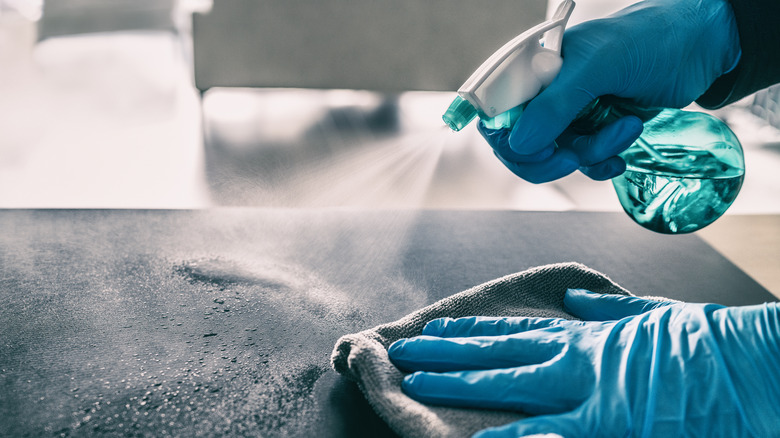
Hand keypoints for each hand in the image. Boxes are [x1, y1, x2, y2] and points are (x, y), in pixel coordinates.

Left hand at [388, 289, 779, 436]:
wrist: (749, 364)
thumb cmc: (704, 341)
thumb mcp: (650, 316)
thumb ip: (606, 310)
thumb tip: (575, 298)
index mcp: (586, 335)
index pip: (515, 330)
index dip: (473, 330)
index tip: (439, 327)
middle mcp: (575, 357)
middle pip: (497, 352)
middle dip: (447, 353)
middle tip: (404, 352)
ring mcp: (588, 391)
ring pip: (508, 384)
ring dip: (460, 385)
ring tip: (417, 383)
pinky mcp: (609, 425)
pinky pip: (550, 433)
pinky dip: (513, 437)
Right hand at [480, 0, 740, 182]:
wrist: (701, 46)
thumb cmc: (649, 40)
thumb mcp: (599, 67)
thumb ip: (556, 105)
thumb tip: (520, 144)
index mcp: (532, 69)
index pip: (495, 113)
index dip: (508, 139)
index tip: (540, 148)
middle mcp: (544, 92)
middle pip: (518, 144)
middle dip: (547, 157)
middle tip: (573, 157)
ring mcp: (569, 112)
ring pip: (556, 155)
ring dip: (589, 154)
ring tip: (625, 130)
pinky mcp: (594, 129)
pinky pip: (582, 161)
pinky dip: (600, 164)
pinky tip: (622, 156)